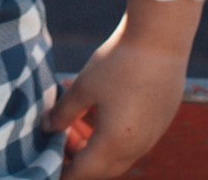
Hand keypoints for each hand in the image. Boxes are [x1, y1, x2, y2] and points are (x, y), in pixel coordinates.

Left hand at [43, 0, 199, 177]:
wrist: (160, 40)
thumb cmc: (118, 62)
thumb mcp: (84, 86)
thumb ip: (64, 112)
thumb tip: (47, 127)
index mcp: (114, 144)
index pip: (83, 172)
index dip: (64, 172)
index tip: (48, 165)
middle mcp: (137, 148)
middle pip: (103, 170)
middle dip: (79, 161)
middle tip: (60, 142)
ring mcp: (152, 137)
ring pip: (119, 157)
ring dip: (96, 149)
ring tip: (76, 126)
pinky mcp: (160, 123)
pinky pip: (134, 143)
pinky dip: (114, 139)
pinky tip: (101, 115)